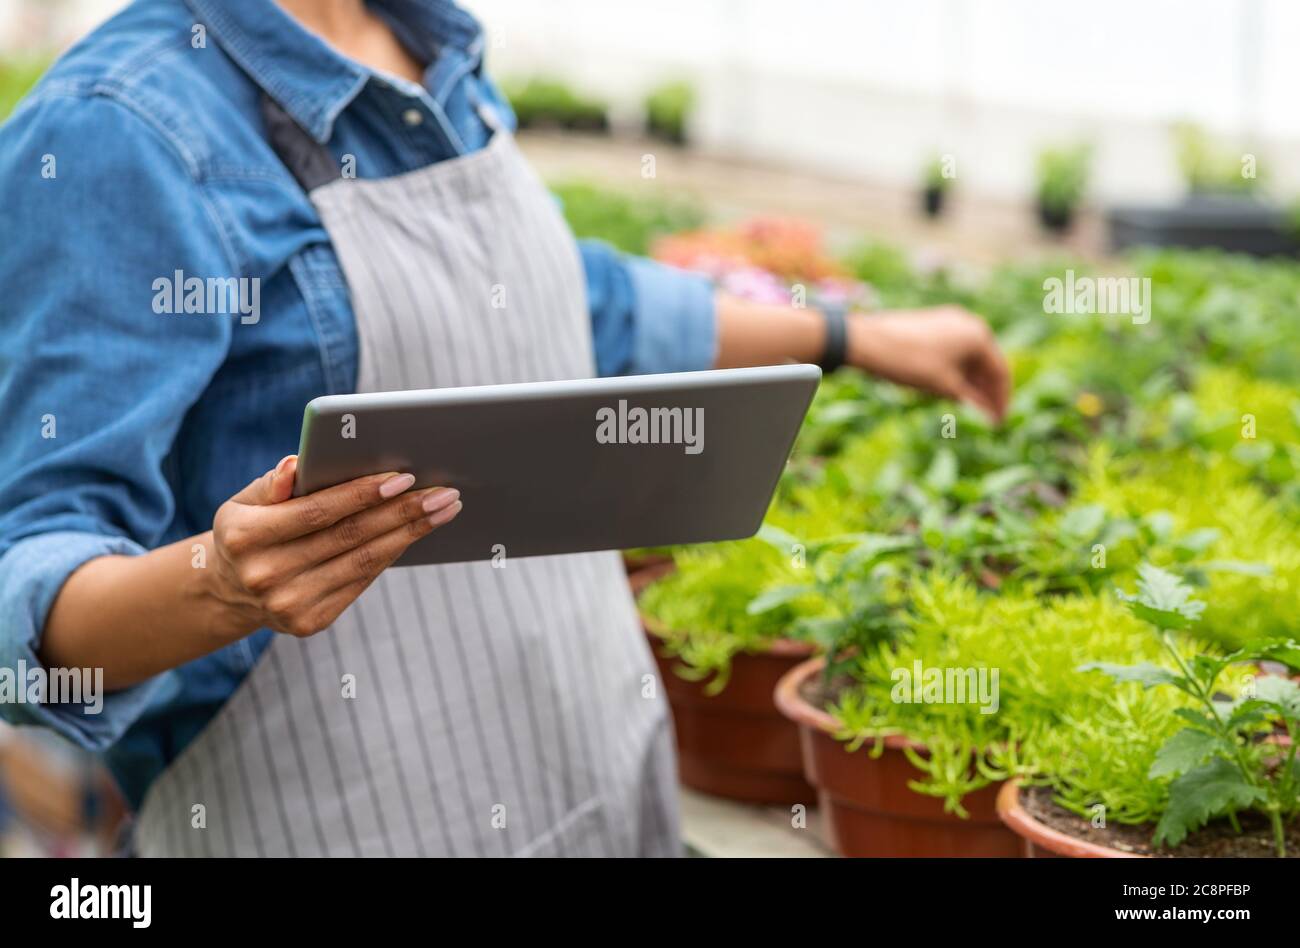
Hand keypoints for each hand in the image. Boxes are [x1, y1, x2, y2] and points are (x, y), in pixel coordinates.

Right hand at [206, 456, 460, 637]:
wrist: (230, 591)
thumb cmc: (249, 531)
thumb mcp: (244, 502)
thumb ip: (272, 483)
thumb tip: (298, 464)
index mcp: (244, 537)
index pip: (317, 511)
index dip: (363, 494)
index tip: (404, 477)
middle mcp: (265, 575)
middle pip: (350, 537)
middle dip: (403, 512)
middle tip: (443, 493)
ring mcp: (288, 604)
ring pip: (363, 562)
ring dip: (410, 534)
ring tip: (443, 511)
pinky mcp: (310, 622)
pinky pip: (361, 582)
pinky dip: (392, 554)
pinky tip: (415, 534)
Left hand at [847, 305, 1010, 421]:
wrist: (866, 340)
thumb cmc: (909, 363)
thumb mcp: (944, 386)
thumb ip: (972, 400)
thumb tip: (989, 415)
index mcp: (978, 335)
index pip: (1001, 371)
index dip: (1001, 400)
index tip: (999, 422)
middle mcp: (969, 323)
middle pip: (986, 363)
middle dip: (987, 392)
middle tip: (986, 419)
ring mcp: (949, 321)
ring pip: (969, 357)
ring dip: (971, 382)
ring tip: (969, 408)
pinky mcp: (932, 324)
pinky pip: (953, 350)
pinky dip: (956, 371)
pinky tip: (952, 390)